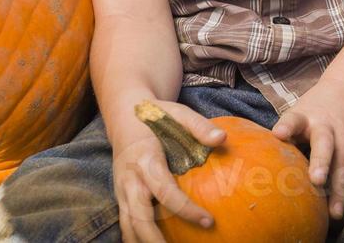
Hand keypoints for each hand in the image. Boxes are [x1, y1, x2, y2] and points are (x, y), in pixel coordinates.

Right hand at [109, 99, 225, 242]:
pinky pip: (126, 223)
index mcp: (145, 160)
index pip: (165, 192)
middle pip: (138, 218)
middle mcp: (129, 180)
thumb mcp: (178, 113)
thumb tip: (222, 139)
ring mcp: (122, 190)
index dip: (186, 209)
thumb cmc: (156, 115)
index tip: (209, 221)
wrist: (124, 115)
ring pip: (127, 226)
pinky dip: (136, 238)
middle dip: (155, 240)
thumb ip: (199, 126)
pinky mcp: (121, 197)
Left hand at [270, 78, 343, 219]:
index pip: (294, 120)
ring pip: (342, 164)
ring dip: (338, 189)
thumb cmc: (317, 107)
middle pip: (324, 144)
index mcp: (306, 116)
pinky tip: (338, 209)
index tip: (279, 134)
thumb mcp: (300, 112)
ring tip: (333, 211)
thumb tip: (261, 162)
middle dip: (321, 162)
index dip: (287, 127)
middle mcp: (326, 127)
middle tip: (316, 179)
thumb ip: (286, 134)